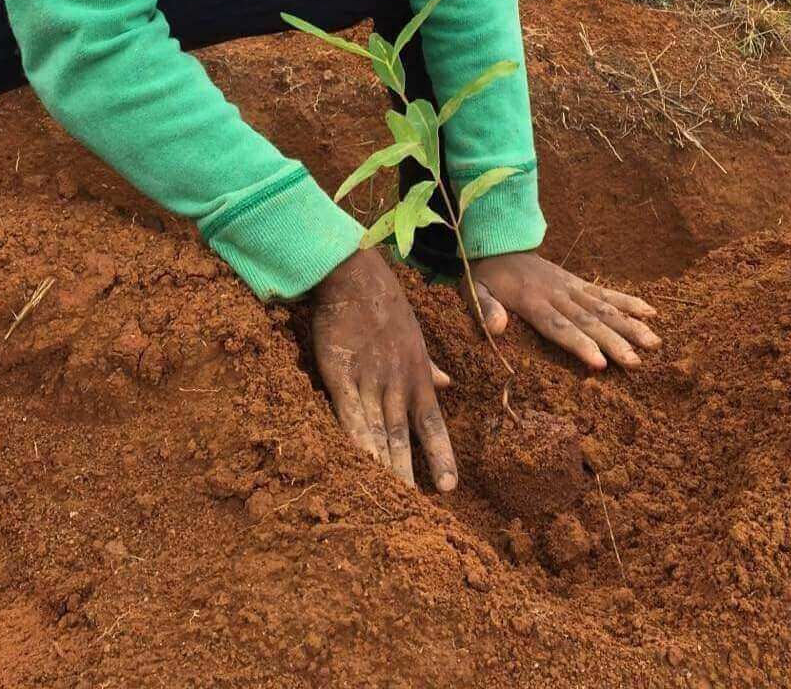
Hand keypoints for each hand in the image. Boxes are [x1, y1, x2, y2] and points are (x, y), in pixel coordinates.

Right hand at [311, 248, 457, 490]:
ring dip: (383, 467)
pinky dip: (355, 440)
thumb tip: (450, 384)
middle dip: (408, 475)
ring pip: (379, 432)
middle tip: (414, 514)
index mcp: (419, 376)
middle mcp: (398, 383)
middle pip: (404, 439)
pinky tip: (359, 464)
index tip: (450, 489)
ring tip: (389, 500)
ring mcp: (370, 380)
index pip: (434, 426)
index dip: (442, 458)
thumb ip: (431, 366)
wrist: (355, 276)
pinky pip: (349, 413)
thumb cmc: (387, 305)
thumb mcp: (417, 336)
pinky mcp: (340, 374)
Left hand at [471, 252, 659, 370]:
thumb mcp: (473, 291)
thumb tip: (496, 328)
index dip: (578, 344)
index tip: (599, 362)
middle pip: (588, 321)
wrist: (497, 242)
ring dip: (629, 325)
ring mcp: (570, 287)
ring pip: (603, 307)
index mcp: (531, 300)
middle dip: (613, 342)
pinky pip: (605, 293)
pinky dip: (628, 302)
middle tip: (635, 363)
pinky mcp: (577, 282)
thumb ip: (485, 309)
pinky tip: (650, 312)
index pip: (557, 326)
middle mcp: (556, 293)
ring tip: (653, 343)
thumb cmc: (483, 275)